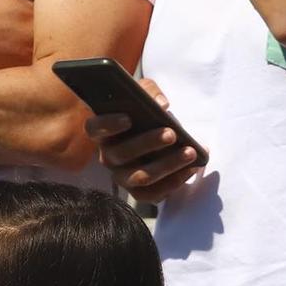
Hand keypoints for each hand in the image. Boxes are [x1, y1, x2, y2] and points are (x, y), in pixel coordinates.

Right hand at [83, 77, 200, 202]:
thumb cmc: (145, 112)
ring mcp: (122, 176)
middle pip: (120, 154)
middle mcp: (108, 157)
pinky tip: (191, 169)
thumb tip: (161, 104)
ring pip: (139, 177)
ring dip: (166, 166)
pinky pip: (152, 195)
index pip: (94, 129)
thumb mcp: (144, 93)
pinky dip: (173, 184)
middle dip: (147, 144)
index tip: (128, 118)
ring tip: (190, 152)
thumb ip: (149, 91)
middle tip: (171, 133)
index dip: (108, 125)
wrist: (155, 134)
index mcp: (103, 132)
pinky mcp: (138, 191)